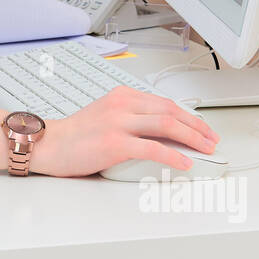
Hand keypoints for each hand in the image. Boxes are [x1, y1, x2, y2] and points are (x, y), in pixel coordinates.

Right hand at [31, 85, 219, 177]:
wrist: (48, 144)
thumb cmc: (75, 135)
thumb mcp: (106, 116)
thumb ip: (131, 119)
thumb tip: (162, 135)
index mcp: (122, 96)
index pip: (164, 102)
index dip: (188, 116)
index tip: (201, 128)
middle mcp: (122, 105)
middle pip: (171, 111)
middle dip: (197, 126)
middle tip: (211, 139)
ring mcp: (118, 123)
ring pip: (167, 125)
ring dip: (192, 138)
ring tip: (205, 149)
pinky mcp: (115, 143)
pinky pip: (153, 148)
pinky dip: (173, 155)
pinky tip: (185, 162)